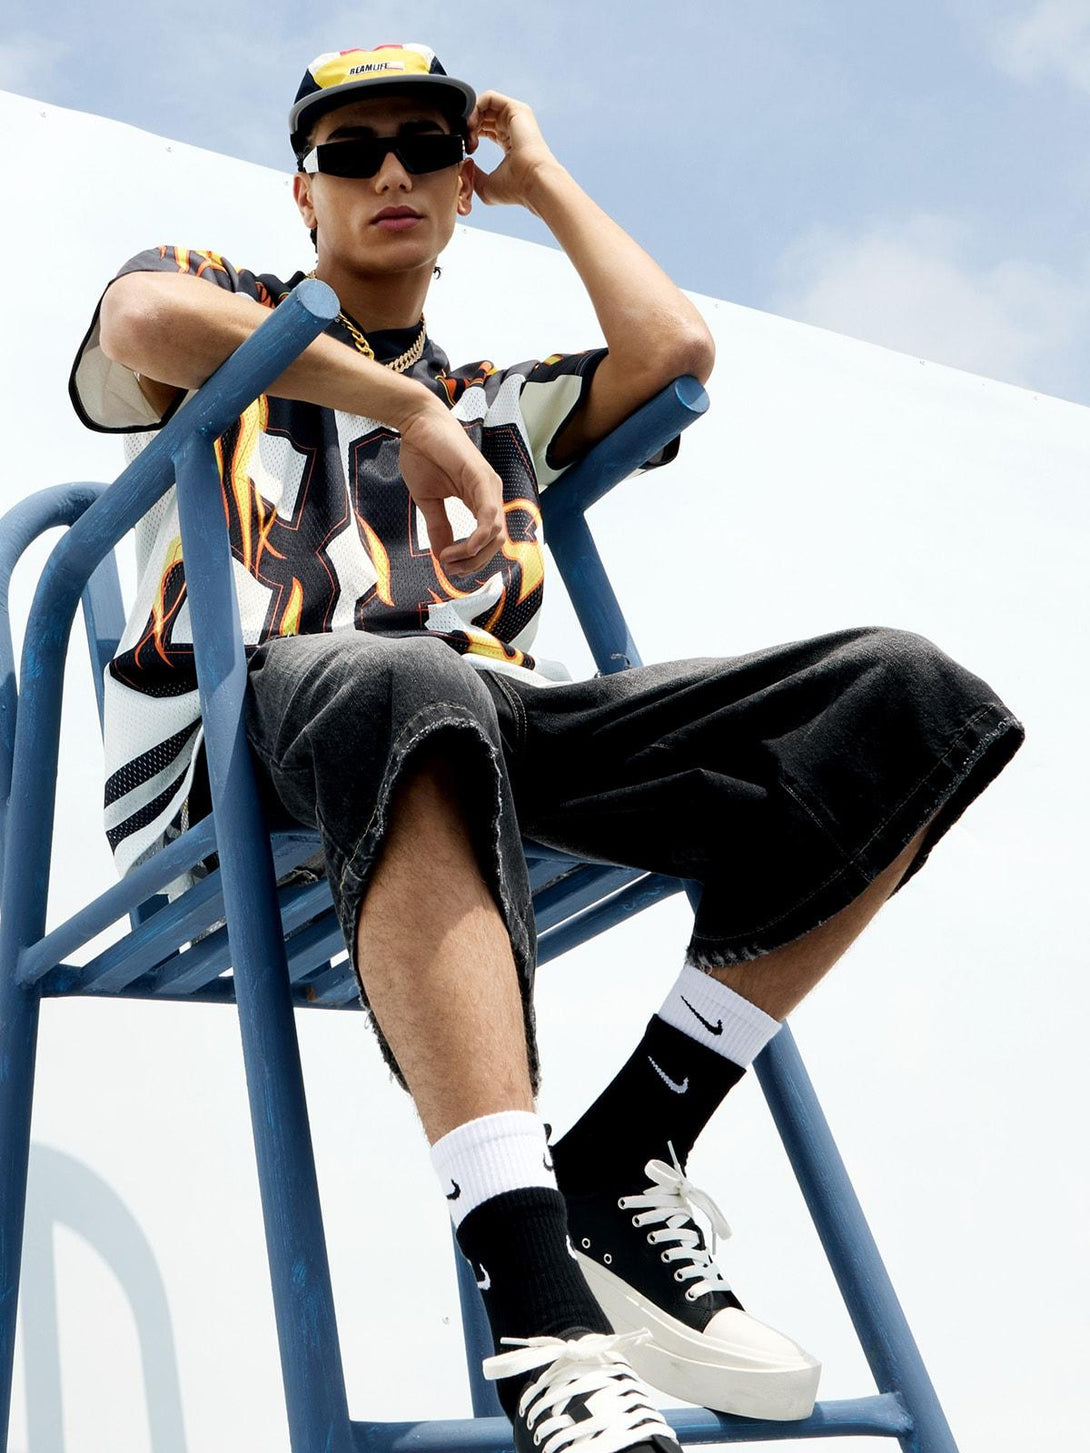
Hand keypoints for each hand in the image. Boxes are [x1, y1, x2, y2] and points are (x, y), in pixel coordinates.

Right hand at [397, 401, 506, 572]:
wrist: (416, 424)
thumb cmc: (423, 455)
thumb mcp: (429, 501)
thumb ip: (439, 528)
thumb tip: (442, 559)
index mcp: (481, 500)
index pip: (488, 541)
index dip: (472, 560)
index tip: (447, 566)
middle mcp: (491, 495)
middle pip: (496, 543)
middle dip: (474, 563)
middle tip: (449, 568)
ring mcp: (490, 486)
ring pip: (496, 534)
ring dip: (473, 555)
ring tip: (448, 559)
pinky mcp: (482, 478)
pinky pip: (489, 517)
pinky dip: (477, 538)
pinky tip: (461, 547)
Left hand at [467, 91, 557, 211]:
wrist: (534, 183)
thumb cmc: (515, 189)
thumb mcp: (485, 185)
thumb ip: (473, 173)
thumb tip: (466, 162)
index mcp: (509, 143)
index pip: (485, 129)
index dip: (470, 135)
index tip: (466, 151)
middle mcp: (513, 127)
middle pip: (483, 116)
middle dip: (468, 127)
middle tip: (465, 143)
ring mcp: (516, 117)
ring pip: (484, 105)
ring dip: (470, 117)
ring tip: (468, 134)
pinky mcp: (516, 109)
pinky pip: (489, 97)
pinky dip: (475, 107)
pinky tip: (471, 125)